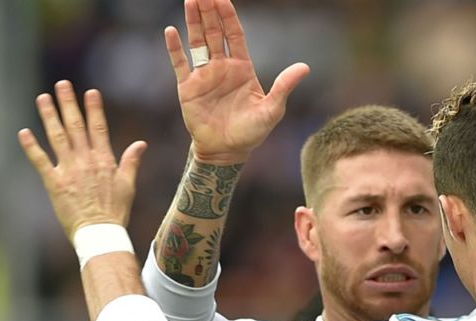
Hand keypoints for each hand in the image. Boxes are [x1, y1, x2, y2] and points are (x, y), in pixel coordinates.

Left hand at [18, 81, 146, 241]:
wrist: (101, 232)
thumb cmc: (116, 211)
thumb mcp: (128, 185)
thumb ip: (131, 162)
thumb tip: (141, 144)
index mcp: (105, 160)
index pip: (99, 128)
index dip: (94, 109)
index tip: (90, 92)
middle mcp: (86, 161)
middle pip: (76, 126)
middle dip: (69, 104)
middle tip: (62, 84)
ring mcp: (70, 170)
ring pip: (58, 137)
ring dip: (49, 116)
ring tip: (43, 98)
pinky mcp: (55, 182)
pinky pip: (41, 161)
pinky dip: (32, 147)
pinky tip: (24, 132)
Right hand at [165, 0, 309, 163]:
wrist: (227, 150)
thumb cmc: (252, 132)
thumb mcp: (272, 110)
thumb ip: (284, 87)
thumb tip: (305, 67)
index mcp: (242, 68)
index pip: (235, 35)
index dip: (228, 17)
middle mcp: (222, 67)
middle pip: (215, 33)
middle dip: (209, 12)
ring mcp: (204, 76)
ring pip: (197, 42)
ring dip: (193, 22)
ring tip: (190, 0)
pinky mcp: (188, 88)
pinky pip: (180, 63)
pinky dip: (174, 48)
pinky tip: (171, 31)